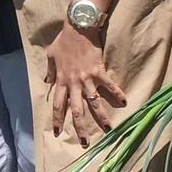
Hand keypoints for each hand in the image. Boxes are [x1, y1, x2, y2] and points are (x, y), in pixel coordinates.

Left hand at [45, 24, 126, 144]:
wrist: (78, 29)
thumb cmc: (63, 42)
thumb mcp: (51, 56)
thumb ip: (50, 71)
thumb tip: (47, 81)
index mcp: (61, 81)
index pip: (58, 105)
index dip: (57, 119)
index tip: (57, 132)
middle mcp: (73, 83)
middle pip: (76, 110)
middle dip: (80, 127)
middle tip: (85, 142)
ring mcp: (86, 79)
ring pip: (93, 102)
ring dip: (101, 117)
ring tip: (108, 130)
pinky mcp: (99, 72)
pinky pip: (109, 85)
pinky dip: (117, 93)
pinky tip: (124, 102)